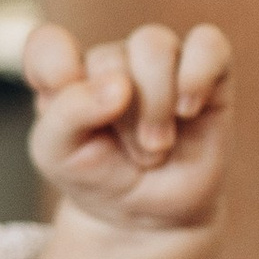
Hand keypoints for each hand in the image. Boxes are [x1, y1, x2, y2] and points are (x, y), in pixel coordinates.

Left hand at [27, 20, 231, 233]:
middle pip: (109, 57)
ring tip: (158, 145)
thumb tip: (119, 86)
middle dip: (119, 118)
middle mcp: (113, 61)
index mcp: (67, 74)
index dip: (53, 68)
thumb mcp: (58, 156)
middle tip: (131, 156)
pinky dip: (198, 74)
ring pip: (154, 45)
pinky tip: (188, 109)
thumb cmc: (99, 176)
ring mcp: (161, 63)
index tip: (65, 105)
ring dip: (154, 103)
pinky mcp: (209, 72)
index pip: (49, 44)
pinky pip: (209, 44)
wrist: (151, 215)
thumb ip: (68, 114)